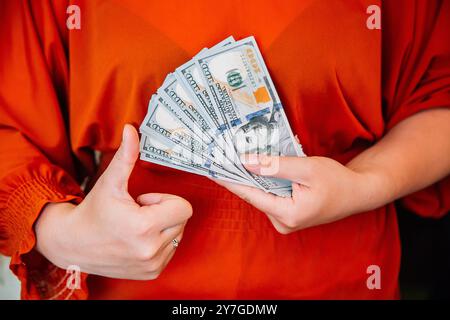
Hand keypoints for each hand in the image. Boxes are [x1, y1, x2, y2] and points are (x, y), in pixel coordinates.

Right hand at [35, 125, 191, 279]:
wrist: (73, 245)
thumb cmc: (94, 211)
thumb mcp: (110, 182)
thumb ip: (126, 156)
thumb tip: (132, 128)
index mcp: (143, 228)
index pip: (184, 208)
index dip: (164, 200)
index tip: (142, 201)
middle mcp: (151, 250)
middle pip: (182, 220)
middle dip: (163, 212)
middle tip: (137, 213)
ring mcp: (152, 264)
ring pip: (178, 234)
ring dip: (162, 227)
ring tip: (135, 227)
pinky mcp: (152, 273)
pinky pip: (172, 249)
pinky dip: (160, 241)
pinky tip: (137, 239)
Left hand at [214, 154, 371, 233]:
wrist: (357, 193)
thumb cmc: (337, 181)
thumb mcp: (307, 168)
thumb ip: (276, 166)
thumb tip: (247, 161)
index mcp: (288, 215)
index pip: (250, 195)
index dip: (230, 179)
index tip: (213, 168)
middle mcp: (283, 223)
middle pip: (255, 195)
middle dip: (242, 175)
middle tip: (225, 155)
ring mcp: (285, 221)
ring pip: (262, 195)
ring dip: (255, 177)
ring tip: (241, 157)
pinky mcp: (288, 215)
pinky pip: (270, 196)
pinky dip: (265, 182)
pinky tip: (260, 168)